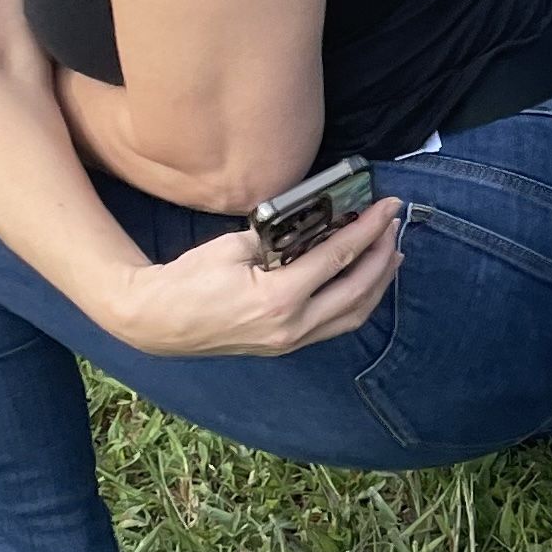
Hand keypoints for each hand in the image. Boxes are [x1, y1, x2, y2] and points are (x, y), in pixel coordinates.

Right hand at [108, 198, 403, 359]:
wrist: (156, 322)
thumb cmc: (188, 280)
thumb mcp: (231, 247)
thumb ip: (276, 237)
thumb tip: (312, 223)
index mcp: (278, 299)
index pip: (338, 259)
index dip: (368, 229)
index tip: (389, 206)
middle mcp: (292, 327)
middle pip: (357, 291)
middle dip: (382, 255)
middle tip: (394, 225)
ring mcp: (290, 341)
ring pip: (352, 315)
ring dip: (377, 283)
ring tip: (391, 253)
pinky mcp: (286, 345)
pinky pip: (334, 324)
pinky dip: (356, 301)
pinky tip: (363, 281)